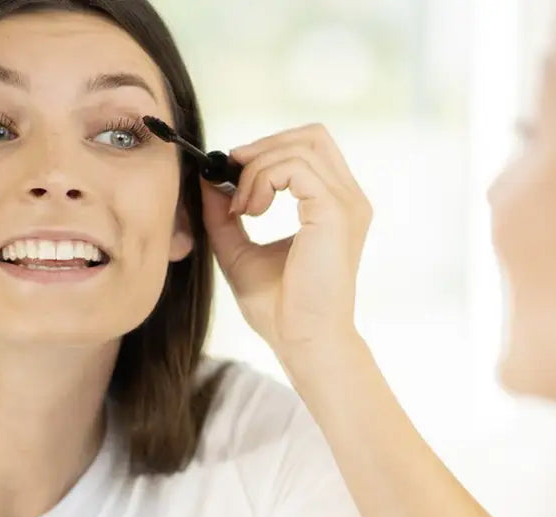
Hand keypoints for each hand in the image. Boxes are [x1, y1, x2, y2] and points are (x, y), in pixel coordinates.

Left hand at [202, 123, 371, 361]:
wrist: (302, 342)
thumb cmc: (280, 310)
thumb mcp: (240, 252)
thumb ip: (225, 216)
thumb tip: (207, 180)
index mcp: (334, 207)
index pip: (309, 149)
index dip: (268, 151)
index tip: (233, 178)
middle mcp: (348, 200)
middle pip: (312, 135)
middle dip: (265, 148)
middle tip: (234, 179)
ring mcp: (346, 204)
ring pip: (301, 145)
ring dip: (258, 169)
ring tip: (242, 210)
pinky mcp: (334, 212)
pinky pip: (295, 167)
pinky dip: (263, 180)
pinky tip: (249, 213)